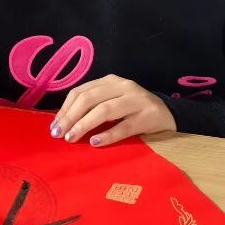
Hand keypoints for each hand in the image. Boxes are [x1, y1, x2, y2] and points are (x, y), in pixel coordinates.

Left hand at [51, 75, 174, 146]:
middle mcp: (124, 86)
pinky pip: (124, 127)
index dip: (65, 109)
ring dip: (84, 125)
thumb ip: (93, 107)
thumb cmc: (134, 111)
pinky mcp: (148, 117)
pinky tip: (95, 142)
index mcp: (111, 81)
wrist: (170, 116)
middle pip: (90, 99)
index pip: (81, 91)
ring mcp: (137, 100)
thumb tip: (62, 123)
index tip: (54, 126)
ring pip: (104, 110)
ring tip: (72, 138)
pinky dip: (107, 135)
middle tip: (58, 134)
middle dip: (70, 117)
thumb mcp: (113, 102)